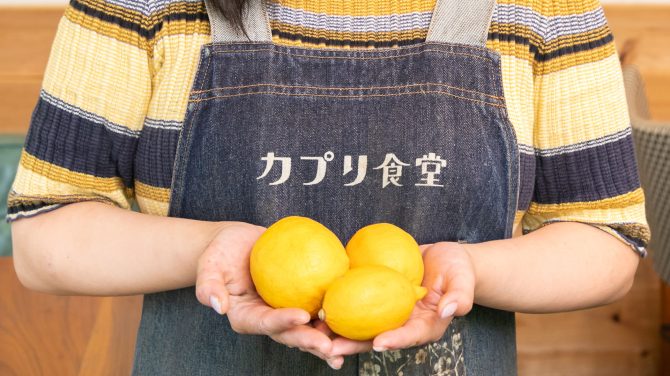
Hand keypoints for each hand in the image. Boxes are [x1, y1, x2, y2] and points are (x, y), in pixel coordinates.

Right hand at [195, 222, 333, 361]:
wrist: (237, 244)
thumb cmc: (219, 254)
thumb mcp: (208, 266)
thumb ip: (208, 286)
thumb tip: (216, 306)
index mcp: (246, 316)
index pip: (265, 323)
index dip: (282, 322)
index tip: (301, 317)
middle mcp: (268, 319)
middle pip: (290, 334)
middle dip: (309, 342)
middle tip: (329, 346)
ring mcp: (284, 310)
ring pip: (307, 329)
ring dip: (326, 339)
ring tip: (344, 346)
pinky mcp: (299, 298)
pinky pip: (317, 308)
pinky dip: (335, 313)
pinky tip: (354, 315)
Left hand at [330, 242, 475, 356]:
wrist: (445, 259)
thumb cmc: (458, 270)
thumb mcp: (463, 280)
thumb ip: (460, 297)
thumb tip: (449, 310)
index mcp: (425, 327)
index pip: (409, 336)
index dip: (394, 340)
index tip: (378, 343)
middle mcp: (403, 324)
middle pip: (376, 337)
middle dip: (353, 345)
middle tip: (331, 347)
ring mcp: (387, 313)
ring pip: (361, 325)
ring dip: (338, 330)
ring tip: (315, 330)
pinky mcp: (376, 298)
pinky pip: (356, 303)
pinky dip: (339, 305)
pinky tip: (320, 302)